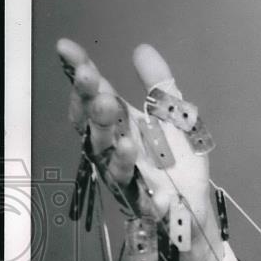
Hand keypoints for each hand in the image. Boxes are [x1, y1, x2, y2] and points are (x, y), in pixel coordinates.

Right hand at [58, 39, 221, 260]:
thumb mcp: (175, 118)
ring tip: (120, 126)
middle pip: (95, 127)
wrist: (194, 212)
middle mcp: (114, 151)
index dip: (80, 74)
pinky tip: (147, 175)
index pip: (94, 97)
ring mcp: (127, 180)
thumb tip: (141, 48)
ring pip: (110, 161)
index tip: (67, 49)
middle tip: (95, 85)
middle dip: (93, 106)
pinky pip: (141, 200)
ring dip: (113, 144)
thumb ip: (160, 86)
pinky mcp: (144, 207)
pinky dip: (144, 191)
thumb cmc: (177, 166)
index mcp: (120, 127)